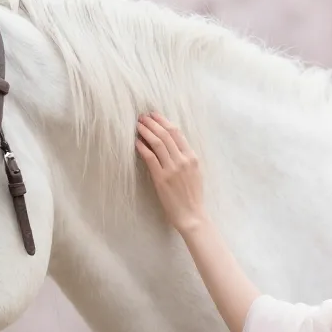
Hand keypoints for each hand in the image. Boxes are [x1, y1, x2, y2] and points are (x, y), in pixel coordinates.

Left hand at [136, 111, 206, 233]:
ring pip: (158, 143)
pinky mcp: (162, 179)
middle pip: (166, 134)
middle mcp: (183, 160)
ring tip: (138, 126)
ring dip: (146, 132)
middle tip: (142, 117)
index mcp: (192, 157)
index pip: (177, 133)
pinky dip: (142, 148)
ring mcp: (172, 169)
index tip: (155, 115)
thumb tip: (173, 146)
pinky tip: (136, 142)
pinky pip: (150, 158)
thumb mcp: (195, 172)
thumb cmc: (192, 196)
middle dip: (153, 123)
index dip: (164, 121)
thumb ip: (186, 158)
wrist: (192, 215)